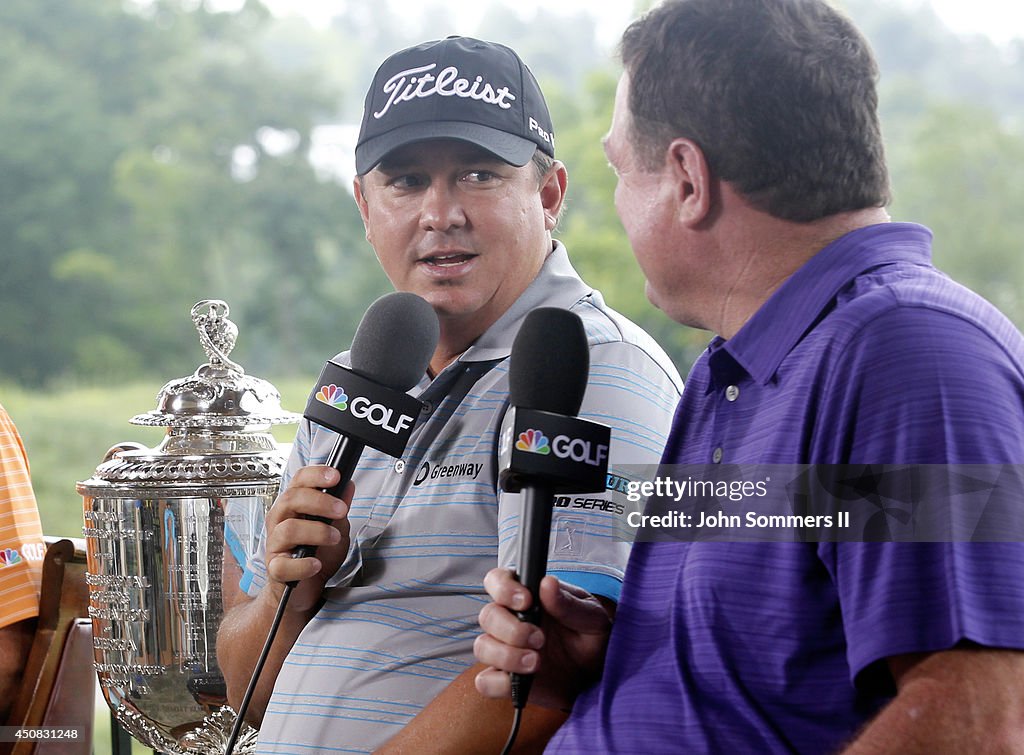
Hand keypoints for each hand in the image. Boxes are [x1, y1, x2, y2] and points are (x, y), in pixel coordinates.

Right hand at [263, 465, 352, 611]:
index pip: (298, 481)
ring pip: (288, 529)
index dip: (316, 475)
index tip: (336, 476)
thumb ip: (339, 508)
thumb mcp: (335, 527)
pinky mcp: (276, 570)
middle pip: (291, 500)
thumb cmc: (317, 553)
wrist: (306, 588)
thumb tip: (348, 486)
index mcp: (293, 506)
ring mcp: (275, 545)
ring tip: (334, 538)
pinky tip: (316, 564)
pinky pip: (284, 565)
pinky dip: (303, 565)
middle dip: (320, 502)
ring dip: (317, 531)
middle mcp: (280, 521)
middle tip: (341, 510)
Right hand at [474, 569, 612, 710]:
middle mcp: (510, 620)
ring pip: (482, 647)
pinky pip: (485, 682)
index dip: (503, 587)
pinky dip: (499, 684)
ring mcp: (504, 650)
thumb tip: (547, 583)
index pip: (498, 580)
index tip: (525, 601)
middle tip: (540, 639)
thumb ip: (569, 603)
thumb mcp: (591, 617)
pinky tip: (523, 682)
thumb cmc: (592, 638)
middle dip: (511, 629)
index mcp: (527, 596)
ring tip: (536, 662)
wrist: (596, 676)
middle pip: (488, 615)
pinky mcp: (505, 680)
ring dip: (506, 656)